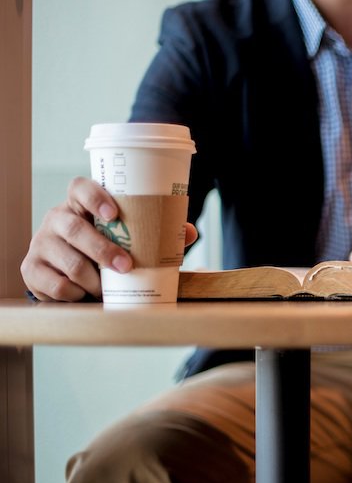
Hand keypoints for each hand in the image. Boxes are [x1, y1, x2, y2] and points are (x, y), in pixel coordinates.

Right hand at [20, 177, 198, 300]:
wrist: (68, 275)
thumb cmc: (105, 248)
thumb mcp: (127, 238)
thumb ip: (156, 233)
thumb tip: (189, 231)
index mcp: (80, 204)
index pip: (79, 187)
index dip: (95, 197)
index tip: (114, 213)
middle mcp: (56, 219)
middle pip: (74, 228)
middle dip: (103, 250)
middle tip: (126, 266)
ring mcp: (40, 243)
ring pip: (68, 261)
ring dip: (93, 279)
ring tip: (107, 288)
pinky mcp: (31, 269)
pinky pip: (56, 285)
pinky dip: (76, 294)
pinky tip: (85, 295)